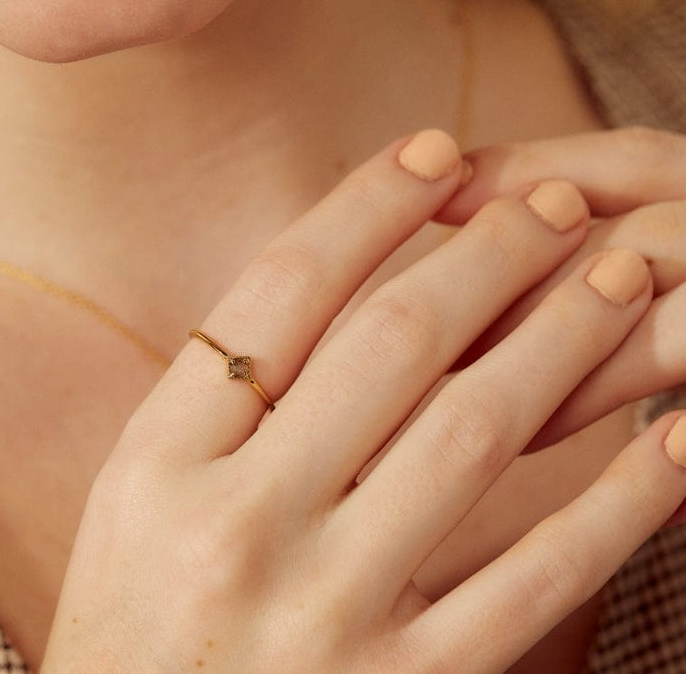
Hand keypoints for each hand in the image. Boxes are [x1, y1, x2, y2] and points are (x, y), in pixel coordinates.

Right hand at [41, 130, 685, 673]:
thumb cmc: (133, 617)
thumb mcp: (138, 494)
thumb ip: (223, 399)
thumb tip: (343, 281)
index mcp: (158, 463)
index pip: (279, 292)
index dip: (366, 206)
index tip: (430, 150)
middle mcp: (239, 526)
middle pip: (390, 343)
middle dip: (486, 253)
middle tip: (552, 203)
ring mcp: (329, 615)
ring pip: (473, 435)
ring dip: (562, 341)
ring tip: (619, 278)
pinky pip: (534, 580)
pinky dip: (613, 502)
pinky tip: (668, 442)